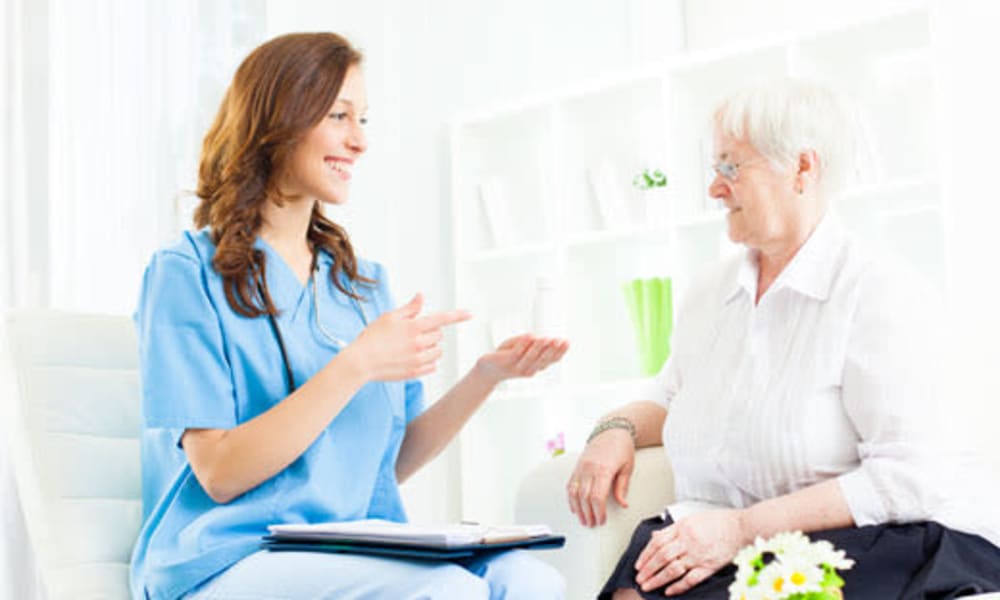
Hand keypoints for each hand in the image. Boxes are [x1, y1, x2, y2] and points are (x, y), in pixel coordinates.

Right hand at [346, 293, 469, 380]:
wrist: (360, 362)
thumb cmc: (372, 338)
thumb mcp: (389, 317)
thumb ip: (409, 308)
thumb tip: (421, 297)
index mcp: (414, 327)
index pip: (441, 319)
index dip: (457, 315)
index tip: (469, 314)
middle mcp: (419, 344)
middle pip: (439, 335)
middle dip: (430, 333)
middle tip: (412, 333)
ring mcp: (418, 360)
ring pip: (438, 352)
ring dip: (431, 348)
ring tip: (413, 347)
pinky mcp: (415, 373)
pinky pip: (432, 366)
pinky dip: (427, 362)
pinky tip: (413, 358)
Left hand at [474, 334, 568, 385]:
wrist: (487, 370)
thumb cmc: (506, 357)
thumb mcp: (521, 347)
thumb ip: (529, 343)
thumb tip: (536, 337)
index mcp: (536, 366)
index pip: (551, 360)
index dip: (560, 352)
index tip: (567, 342)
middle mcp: (529, 369)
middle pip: (543, 360)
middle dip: (553, 350)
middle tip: (560, 340)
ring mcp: (517, 367)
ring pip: (531, 357)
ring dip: (540, 347)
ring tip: (547, 338)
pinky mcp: (506, 362)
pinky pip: (516, 353)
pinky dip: (524, 345)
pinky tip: (529, 336)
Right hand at [566, 428, 634, 526]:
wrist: (611, 430)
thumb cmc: (621, 447)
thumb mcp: (628, 467)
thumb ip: (622, 487)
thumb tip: (623, 504)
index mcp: (603, 469)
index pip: (597, 497)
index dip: (598, 512)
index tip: (602, 520)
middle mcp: (589, 469)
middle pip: (584, 498)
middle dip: (588, 514)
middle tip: (592, 524)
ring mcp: (581, 467)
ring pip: (574, 493)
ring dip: (578, 509)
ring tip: (584, 519)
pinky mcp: (577, 466)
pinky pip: (570, 485)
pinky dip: (571, 498)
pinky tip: (575, 507)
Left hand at [634, 509, 747, 595]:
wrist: (743, 527)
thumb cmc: (720, 522)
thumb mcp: (693, 518)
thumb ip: (674, 528)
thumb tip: (657, 536)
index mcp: (682, 527)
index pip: (657, 542)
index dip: (645, 555)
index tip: (638, 564)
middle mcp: (688, 541)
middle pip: (661, 557)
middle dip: (647, 569)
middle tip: (639, 578)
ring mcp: (698, 555)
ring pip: (672, 569)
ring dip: (657, 579)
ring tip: (647, 586)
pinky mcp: (709, 566)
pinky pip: (690, 579)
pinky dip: (678, 586)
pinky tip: (669, 591)